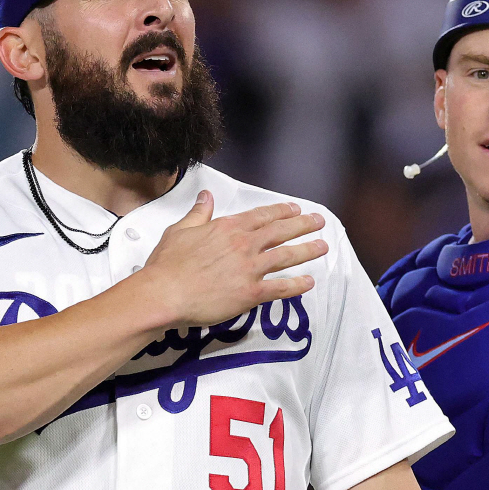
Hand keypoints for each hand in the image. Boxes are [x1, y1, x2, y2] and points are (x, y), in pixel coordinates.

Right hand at [141, 190, 326, 327]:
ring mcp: (250, 269)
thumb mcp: (180, 230)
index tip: (296, 209)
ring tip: (323, 246)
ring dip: (307, 250)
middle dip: (303, 225)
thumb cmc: (168, 264)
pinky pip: (280, 288)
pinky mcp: (251, 293)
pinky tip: (309, 282)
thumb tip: (206, 196)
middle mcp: (243, 244)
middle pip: (280, 231)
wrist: (165, 293)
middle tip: (320, 222)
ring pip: (286, 256)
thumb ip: (198, 214)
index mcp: (228, 227)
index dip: (281, 211)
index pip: (262, 216)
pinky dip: (297, 285)